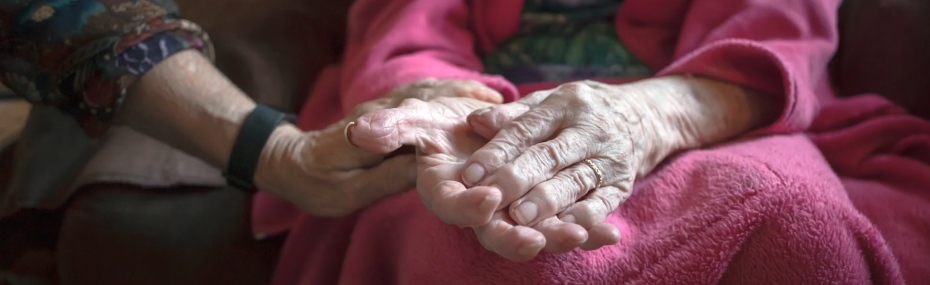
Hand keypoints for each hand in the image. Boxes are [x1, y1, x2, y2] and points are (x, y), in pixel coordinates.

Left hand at [253, 78, 502, 216]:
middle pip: (428, 99)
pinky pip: (429, 92)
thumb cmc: (318, 186)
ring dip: (465, 95)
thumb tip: (426, 168)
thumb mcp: (348, 193)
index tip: (478, 125)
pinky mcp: (393, 106)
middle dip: (465, 105)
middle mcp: (381, 109)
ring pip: (432, 91)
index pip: (410, 119)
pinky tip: (483, 98)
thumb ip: (386, 177)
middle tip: (503, 113)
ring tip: (501, 104)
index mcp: (368, 130)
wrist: (292, 164)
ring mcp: (388, 104)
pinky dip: (457, 92)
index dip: (443, 123)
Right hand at [349, 97, 592, 261]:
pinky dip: (586, 225)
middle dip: (517, 237)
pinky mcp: (535, 210)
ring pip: (533, 231)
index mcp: (445, 192)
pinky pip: (560, 221)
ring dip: (558, 235)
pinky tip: (612, 231)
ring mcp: (509, 213)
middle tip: (539, 239)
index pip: (453, 206)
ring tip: (585, 235)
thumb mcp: (412, 119)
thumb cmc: (436, 125)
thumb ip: (390, 130)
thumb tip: (360, 133)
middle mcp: (477, 210)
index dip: (468, 207)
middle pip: (495, 231)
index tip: (487, 199)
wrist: (467, 130)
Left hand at [460, 77, 772, 248]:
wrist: (645, 116)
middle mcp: (590, 129)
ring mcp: (609, 158)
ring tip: (521, 218)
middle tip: (490, 199)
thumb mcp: (551, 101)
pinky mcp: (622, 185)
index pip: (526, 129)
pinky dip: (584, 219)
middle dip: (518, 179)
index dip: (496, 152)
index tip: (470, 174)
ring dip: (548, 202)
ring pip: (574, 182)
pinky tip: (563, 232)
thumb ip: (514, 116)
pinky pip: (603, 204)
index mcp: (566, 103)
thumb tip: (475, 122)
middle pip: (548, 156)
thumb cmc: (581, 111)